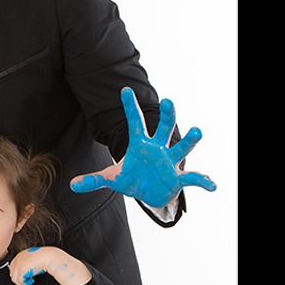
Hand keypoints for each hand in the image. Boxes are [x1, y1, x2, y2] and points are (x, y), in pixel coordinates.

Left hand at [9, 246, 77, 284]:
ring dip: (22, 281)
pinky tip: (32, 280)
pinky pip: (18, 281)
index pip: (13, 266)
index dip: (20, 272)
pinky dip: (25, 282)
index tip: (28, 275)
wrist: (50, 257)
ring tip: (30, 280)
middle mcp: (18, 258)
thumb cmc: (47, 258)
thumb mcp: (36, 258)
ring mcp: (18, 263)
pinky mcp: (21, 269)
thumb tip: (27, 271)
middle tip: (29, 278)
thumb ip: (29, 262)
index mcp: (21, 254)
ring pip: (14, 278)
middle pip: (12, 272)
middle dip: (20, 277)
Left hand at [71, 87, 215, 207]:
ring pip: (181, 147)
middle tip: (168, 102)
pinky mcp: (178, 178)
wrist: (150, 193)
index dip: (129, 107)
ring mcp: (170, 162)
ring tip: (197, 131)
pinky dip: (203, 181)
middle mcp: (158, 148)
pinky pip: (193, 178)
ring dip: (189, 140)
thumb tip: (72, 185)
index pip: (134, 122)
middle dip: (167, 115)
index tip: (124, 90)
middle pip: (164, 128)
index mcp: (141, 144)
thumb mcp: (113, 179)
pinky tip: (212, 185)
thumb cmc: (134, 179)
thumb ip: (94, 180)